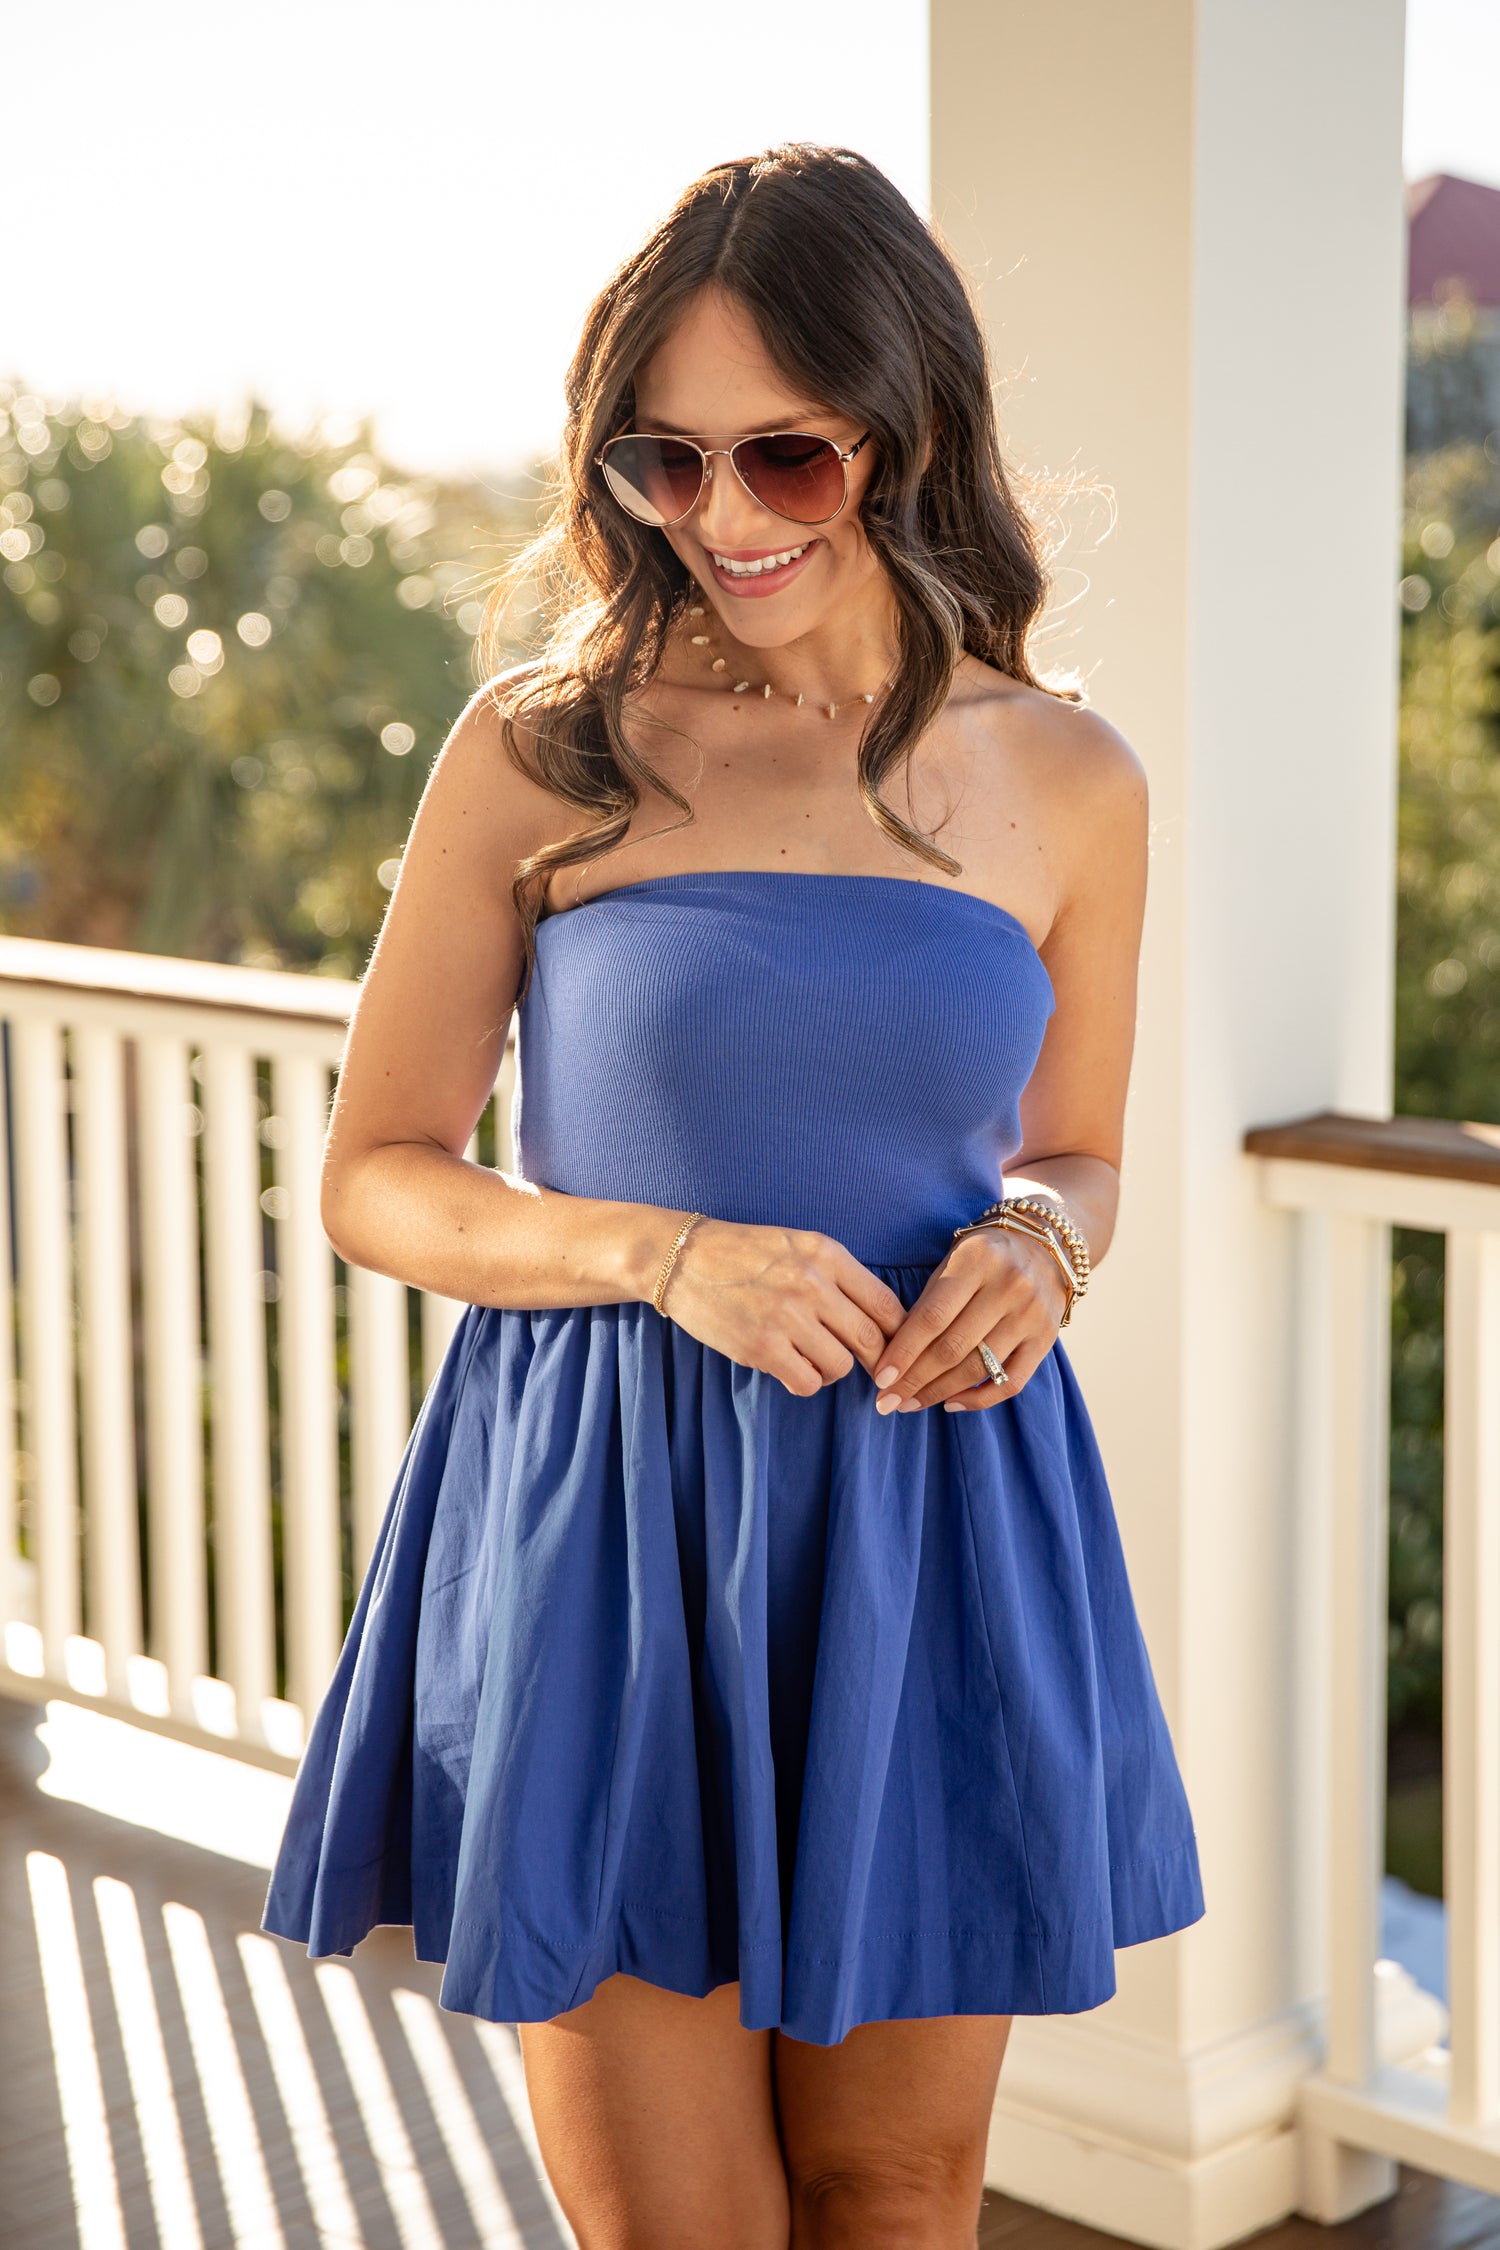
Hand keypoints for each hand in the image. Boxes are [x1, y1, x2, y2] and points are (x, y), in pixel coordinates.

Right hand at [657, 1218, 905, 1396]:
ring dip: (832, 1369)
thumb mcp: (799, 1245)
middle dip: (877, 1362)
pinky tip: (793, 1367)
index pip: (885, 1304)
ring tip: (814, 1359)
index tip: (896, 1347)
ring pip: (840, 1366)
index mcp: (827, 1254)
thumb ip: (839, 1275)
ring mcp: (787, 1317)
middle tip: (873, 1371)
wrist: (684, 1259)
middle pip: (869, 1339)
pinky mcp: (761, 1346)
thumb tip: (880, 1321)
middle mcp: (812, 1284)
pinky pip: (807, 1382)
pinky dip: (806, 1381)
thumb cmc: (745, 1253)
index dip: (898, 1334)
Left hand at [870, 1225, 1070, 1414]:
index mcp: (977, 1260)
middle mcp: (1009, 1286)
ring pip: (978, 1368)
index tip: (880, 1378)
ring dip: (939, 1393)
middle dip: (915, 1379)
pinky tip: (950, 1403)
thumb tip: (894, 1358)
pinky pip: (1011, 1383)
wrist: (1045, 1248)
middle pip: (953, 1347)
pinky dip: (978, 1400)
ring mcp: (1032, 1314)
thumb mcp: (952, 1262)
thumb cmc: (983, 1258)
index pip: (932, 1316)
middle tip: (887, 1401)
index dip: (903, 1352)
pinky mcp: (1046, 1339)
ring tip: (910, 1404)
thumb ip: (928, 1303)